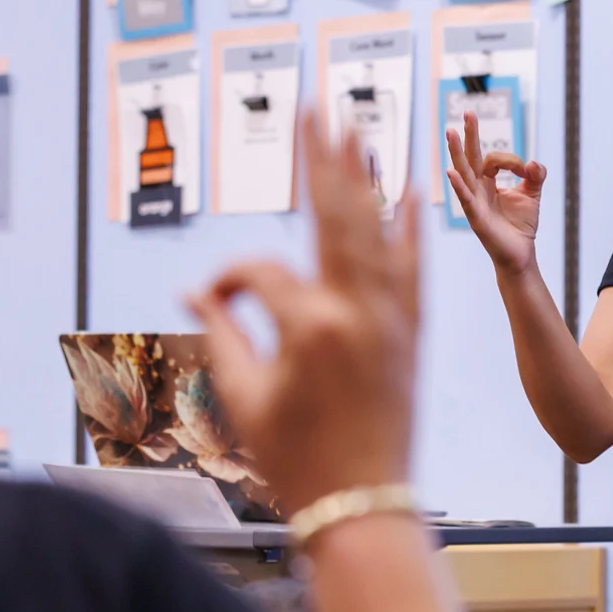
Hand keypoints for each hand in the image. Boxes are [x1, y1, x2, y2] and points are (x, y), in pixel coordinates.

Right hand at [188, 114, 417, 513]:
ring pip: (379, 230)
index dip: (228, 281)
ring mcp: (393, 318)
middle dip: (322, 158)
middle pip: (336, 216)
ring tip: (359, 124)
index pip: (261, 272)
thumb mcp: (244, 397)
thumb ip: (222, 332)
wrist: (365, 506)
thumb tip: (197, 288)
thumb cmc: (298, 462)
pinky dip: (411, 226)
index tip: (209, 300)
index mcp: (311, 326)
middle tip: (316, 106)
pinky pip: (415, 266)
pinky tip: (412, 186)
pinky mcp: (414, 331)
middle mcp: (359, 311)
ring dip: (367, 175)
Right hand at [446, 111, 545, 276]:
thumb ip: (535, 175)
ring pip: (464, 173)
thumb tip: (533, 162)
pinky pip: (466, 199)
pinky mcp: (476, 218)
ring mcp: (474, 203)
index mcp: (487, 183)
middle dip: (469, 134)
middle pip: (470, 157)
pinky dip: (458, 186)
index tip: (526, 170)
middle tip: (467, 112)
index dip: (511, 160)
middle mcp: (477, 190)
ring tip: (451, 132)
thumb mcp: (533, 195)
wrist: (520, 254)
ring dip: (457, 152)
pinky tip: (451, 173)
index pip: (493, 160)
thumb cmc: (521, 226)